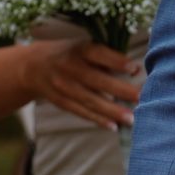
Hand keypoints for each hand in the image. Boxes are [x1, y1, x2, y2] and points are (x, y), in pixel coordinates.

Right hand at [18, 39, 141, 127]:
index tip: (136, 68)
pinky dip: (98, 119)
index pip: (99, 54)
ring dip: (112, 111)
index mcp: (79, 49)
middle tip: (142, 97)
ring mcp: (63, 86)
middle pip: (97, 80)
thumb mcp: (84, 47)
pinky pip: (81, 112)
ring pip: (90, 100)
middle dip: (120, 90)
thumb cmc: (71, 54)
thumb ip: (106, 57)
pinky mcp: (60, 101)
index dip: (117, 61)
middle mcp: (69, 67)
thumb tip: (136, 71)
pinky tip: (113, 126)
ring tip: (132, 118)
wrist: (33, 67)